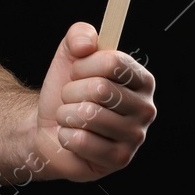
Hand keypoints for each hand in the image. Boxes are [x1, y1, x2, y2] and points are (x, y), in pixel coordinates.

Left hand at [31, 23, 155, 181]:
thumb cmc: (67, 90)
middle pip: (101, 89)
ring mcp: (135, 137)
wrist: (48, 125)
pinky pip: (82, 140)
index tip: (76, 72)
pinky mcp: (119, 160)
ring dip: (67, 113)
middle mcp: (146, 108)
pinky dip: (66, 135)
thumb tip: (86, 43)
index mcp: (141, 80)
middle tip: (72, 98)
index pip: (114, 62)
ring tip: (72, 117)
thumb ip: (79, 35)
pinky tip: (72, 136)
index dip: (84, 65)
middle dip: (72, 91)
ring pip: (89, 114)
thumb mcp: (69, 55)